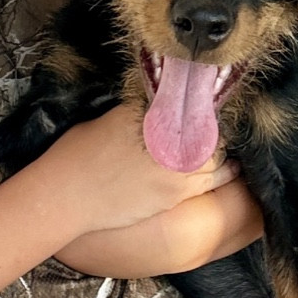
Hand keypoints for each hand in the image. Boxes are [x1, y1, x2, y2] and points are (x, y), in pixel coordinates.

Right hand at [40, 102, 237, 236]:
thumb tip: (160, 108)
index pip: (190, 102)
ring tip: (221, 150)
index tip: (206, 106)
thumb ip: (140, 111)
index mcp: (148, 111)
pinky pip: (214, 180)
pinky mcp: (176, 193)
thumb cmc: (76, 154)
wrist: (68, 195)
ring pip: (217, 155)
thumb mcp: (109, 118)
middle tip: (214, 131)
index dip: (203, 105)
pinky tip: (229, 170)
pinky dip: (224, 173)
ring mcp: (175, 166)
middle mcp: (167, 134)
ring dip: (221, 152)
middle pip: (210, 128)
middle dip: (213, 130)